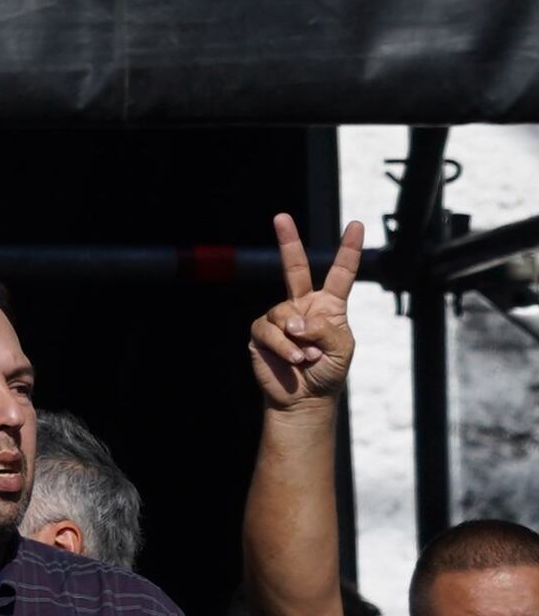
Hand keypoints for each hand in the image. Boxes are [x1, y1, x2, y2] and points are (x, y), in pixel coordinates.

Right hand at [253, 215, 362, 410]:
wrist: (303, 399)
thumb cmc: (329, 372)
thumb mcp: (342, 348)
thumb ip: (325, 328)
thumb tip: (294, 322)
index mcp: (329, 306)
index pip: (341, 273)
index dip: (348, 249)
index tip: (356, 224)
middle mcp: (302, 305)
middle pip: (294, 267)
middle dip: (287, 241)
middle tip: (281, 216)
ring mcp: (280, 318)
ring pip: (283, 313)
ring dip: (297, 338)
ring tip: (308, 357)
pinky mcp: (261, 333)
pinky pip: (269, 331)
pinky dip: (284, 346)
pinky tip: (295, 359)